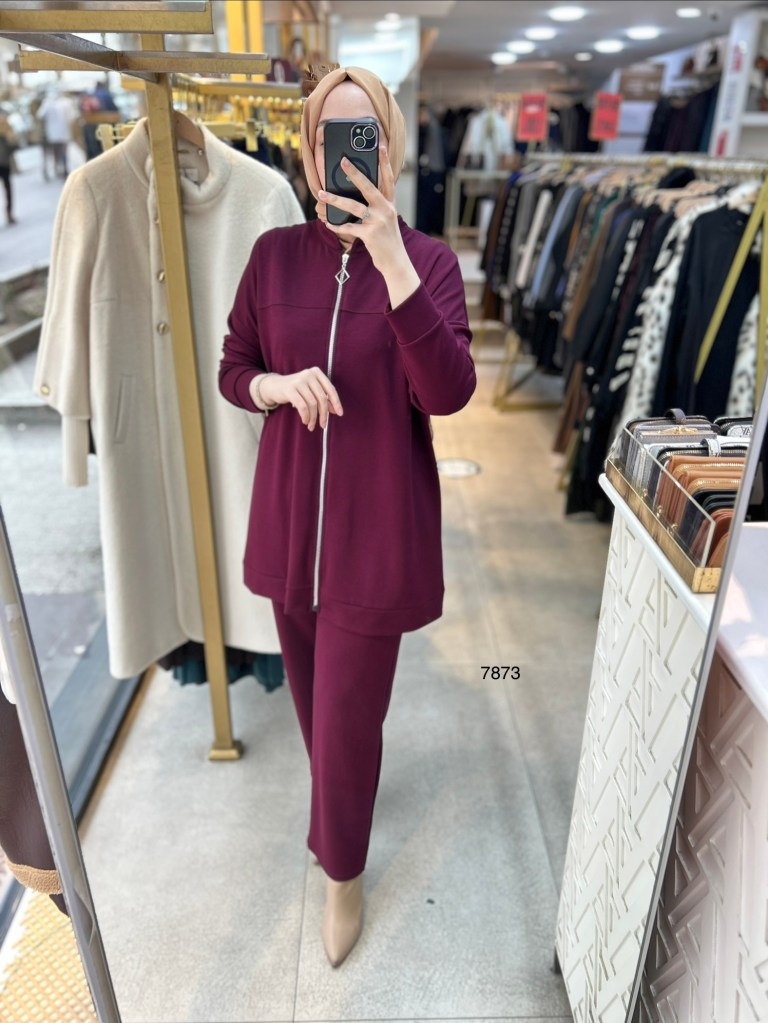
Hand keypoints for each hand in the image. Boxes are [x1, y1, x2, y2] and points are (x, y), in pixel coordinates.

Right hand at [253, 368, 342, 430]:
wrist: (274, 386)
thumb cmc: (296, 390)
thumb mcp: (311, 391)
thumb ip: (323, 398)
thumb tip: (335, 411)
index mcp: (316, 372)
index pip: (330, 389)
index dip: (336, 402)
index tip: (340, 414)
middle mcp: (308, 374)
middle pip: (322, 398)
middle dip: (324, 414)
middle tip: (323, 425)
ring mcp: (299, 381)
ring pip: (312, 404)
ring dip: (313, 418)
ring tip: (311, 425)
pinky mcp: (290, 389)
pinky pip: (302, 406)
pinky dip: (305, 416)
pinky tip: (305, 421)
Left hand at [318, 144, 402, 268]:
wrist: (395, 261)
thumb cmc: (388, 239)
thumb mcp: (387, 219)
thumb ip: (376, 206)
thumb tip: (355, 195)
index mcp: (390, 204)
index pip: (388, 179)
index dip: (385, 163)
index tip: (381, 147)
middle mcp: (386, 210)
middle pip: (368, 186)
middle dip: (354, 172)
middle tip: (343, 161)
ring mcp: (378, 222)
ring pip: (353, 206)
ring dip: (335, 200)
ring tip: (322, 194)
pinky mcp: (370, 235)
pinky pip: (348, 227)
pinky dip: (336, 225)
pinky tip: (328, 223)